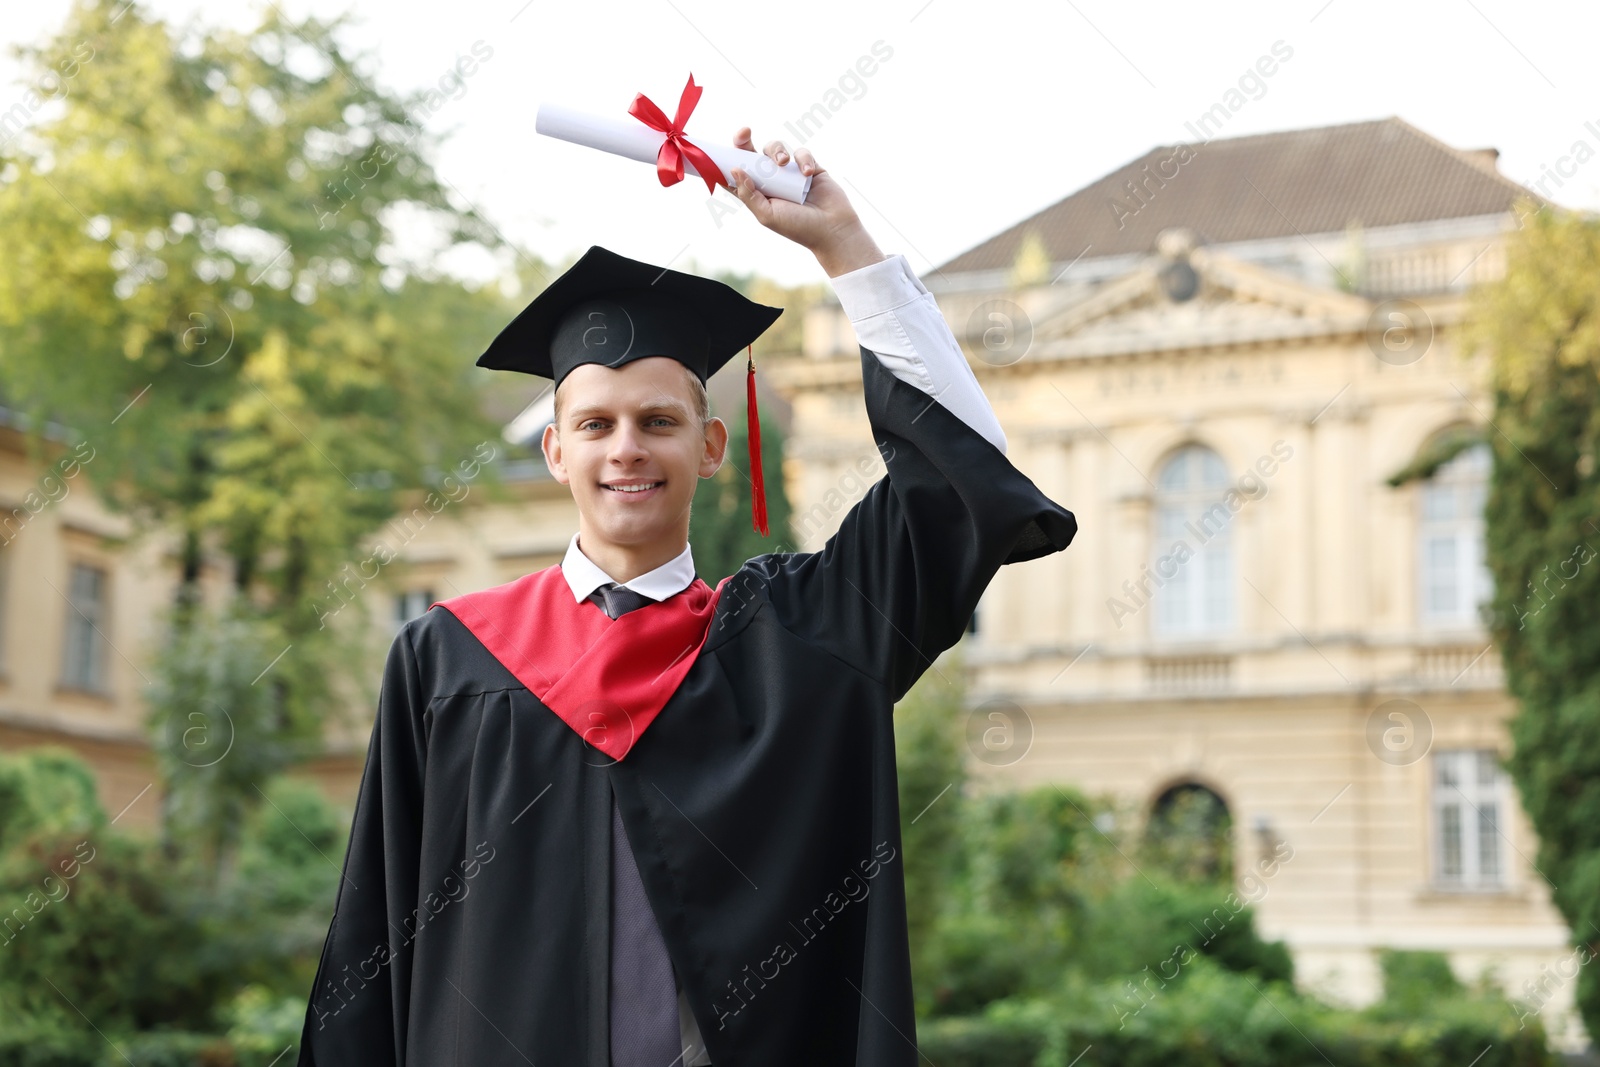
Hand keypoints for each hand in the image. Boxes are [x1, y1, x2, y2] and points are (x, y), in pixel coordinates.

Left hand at [728, 127, 884, 277]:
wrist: (832, 229)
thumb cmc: (798, 227)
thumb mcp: (767, 215)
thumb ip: (749, 194)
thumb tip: (734, 169)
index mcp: (758, 192)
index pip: (737, 173)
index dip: (727, 161)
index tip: (719, 150)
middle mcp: (771, 180)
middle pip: (752, 154)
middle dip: (744, 140)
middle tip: (744, 132)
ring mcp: (790, 172)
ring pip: (775, 148)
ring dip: (777, 151)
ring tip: (784, 164)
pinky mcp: (809, 166)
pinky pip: (801, 152)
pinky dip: (803, 159)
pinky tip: (808, 173)